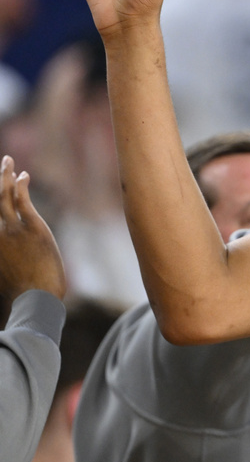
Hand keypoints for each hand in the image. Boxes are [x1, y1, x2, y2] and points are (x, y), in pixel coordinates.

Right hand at [0, 156, 65, 299]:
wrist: (34, 298)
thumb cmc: (20, 292)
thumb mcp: (4, 274)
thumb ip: (2, 259)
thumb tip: (6, 256)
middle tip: (0, 166)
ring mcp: (11, 229)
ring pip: (4, 196)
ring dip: (4, 176)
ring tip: (7, 162)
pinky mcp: (32, 227)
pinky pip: (22, 201)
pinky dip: (20, 185)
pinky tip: (23, 175)